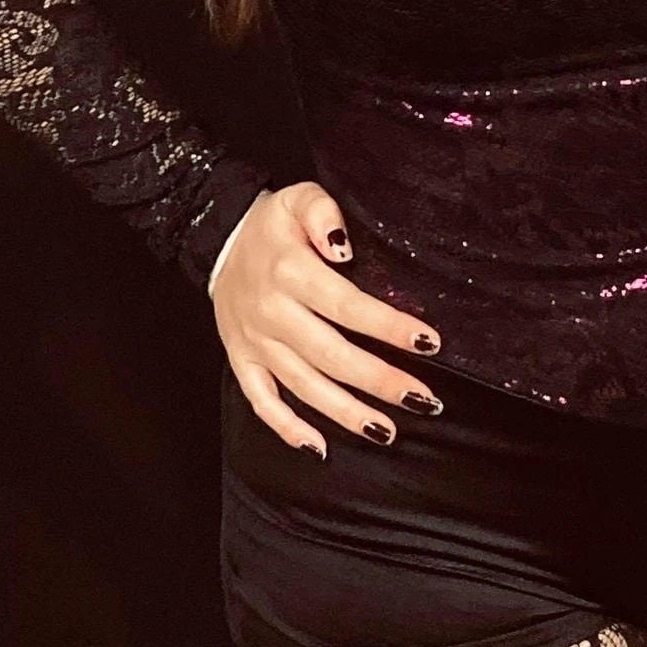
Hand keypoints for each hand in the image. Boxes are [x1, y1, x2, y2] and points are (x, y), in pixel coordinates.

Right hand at [211, 182, 444, 456]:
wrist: (217, 237)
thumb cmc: (273, 223)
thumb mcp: (298, 197)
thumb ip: (323, 212)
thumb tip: (344, 246)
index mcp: (290, 272)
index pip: (347, 306)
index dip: (389, 327)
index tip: (428, 342)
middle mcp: (272, 313)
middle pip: (332, 356)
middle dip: (380, 381)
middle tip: (424, 399)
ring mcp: (255, 342)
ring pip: (303, 386)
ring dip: (346, 413)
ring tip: (387, 431)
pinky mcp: (242, 360)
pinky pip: (262, 401)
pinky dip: (288, 428)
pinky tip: (319, 448)